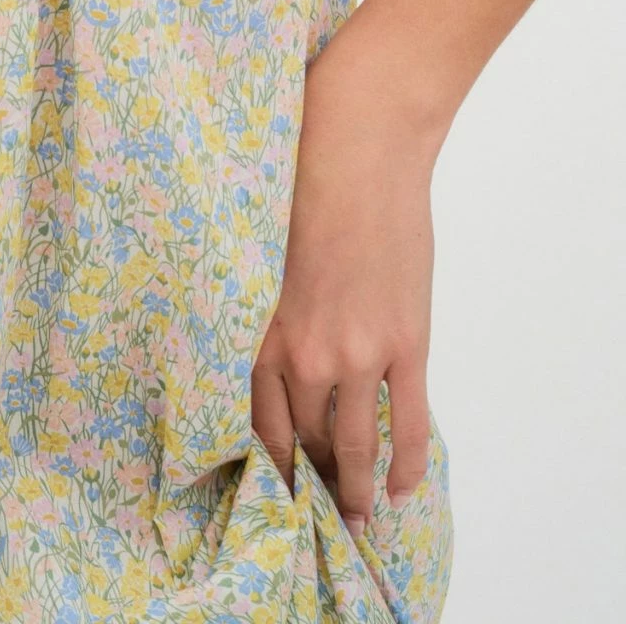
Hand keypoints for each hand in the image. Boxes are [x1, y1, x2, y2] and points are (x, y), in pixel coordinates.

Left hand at [251, 32, 440, 533]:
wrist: (358, 142)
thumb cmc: (295, 177)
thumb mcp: (252, 248)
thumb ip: (255, 303)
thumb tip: (249, 336)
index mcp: (256, 324)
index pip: (251, 418)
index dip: (260, 459)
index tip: (262, 482)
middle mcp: (301, 351)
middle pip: (301, 438)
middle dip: (306, 478)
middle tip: (309, 507)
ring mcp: (357, 352)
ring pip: (352, 444)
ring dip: (355, 488)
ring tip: (357, 516)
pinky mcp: (405, 344)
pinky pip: (408, 425)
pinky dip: (406, 464)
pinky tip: (402, 488)